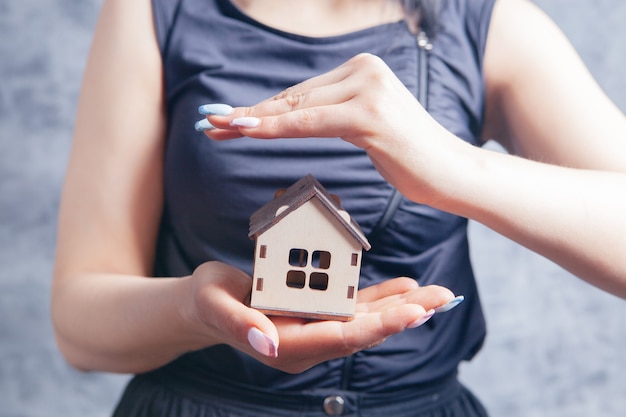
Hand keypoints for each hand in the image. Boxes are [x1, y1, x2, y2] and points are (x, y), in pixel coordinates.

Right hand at [188, 261, 455, 373]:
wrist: (208, 304)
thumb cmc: (208, 301)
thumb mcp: (213, 305)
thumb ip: (237, 324)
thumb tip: (266, 344)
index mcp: (287, 345)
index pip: (340, 339)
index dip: (377, 326)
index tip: (411, 313)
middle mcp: (308, 342)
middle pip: (363, 332)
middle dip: (403, 316)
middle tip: (441, 299)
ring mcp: (315, 329)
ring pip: (365, 320)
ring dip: (401, 308)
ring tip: (436, 294)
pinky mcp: (317, 314)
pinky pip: (354, 307)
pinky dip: (380, 298)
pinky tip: (405, 287)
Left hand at [198, 53, 460, 203]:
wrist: (452, 173)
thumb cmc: (410, 156)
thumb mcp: (366, 128)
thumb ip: (335, 114)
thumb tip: (295, 116)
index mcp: (362, 70)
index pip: (301, 93)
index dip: (262, 108)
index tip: (229, 119)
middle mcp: (364, 71)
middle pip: (293, 97)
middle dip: (249, 115)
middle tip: (211, 123)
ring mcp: (368, 89)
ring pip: (297, 108)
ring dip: (254, 121)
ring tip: (219, 128)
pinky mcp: (370, 114)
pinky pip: (312, 123)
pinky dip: (277, 128)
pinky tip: (247, 131)